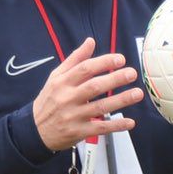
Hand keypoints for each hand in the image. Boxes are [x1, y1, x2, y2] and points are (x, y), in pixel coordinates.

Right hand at [33, 37, 142, 151]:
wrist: (35, 130)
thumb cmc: (48, 101)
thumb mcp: (56, 77)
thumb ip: (75, 59)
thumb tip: (90, 42)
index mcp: (62, 82)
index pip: (85, 69)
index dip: (104, 63)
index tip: (120, 59)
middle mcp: (68, 98)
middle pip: (94, 87)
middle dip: (115, 79)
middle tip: (132, 73)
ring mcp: (73, 116)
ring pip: (100, 107)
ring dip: (121, 101)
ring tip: (137, 94)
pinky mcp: (79, 131)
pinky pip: (100, 128)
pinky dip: (116, 126)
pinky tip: (130, 122)